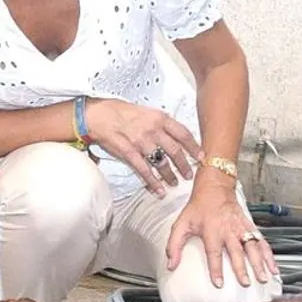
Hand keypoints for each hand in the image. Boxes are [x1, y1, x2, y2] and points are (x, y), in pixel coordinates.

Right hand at [84, 99, 202, 193]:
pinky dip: (153, 182)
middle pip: (175, 150)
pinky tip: (159, 190)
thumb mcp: (146, 111)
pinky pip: (144, 170)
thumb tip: (174, 135)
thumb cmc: (121, 112)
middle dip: (184, 165)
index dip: (194, 146)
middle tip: (189, 175)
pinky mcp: (128, 153)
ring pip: (161, 162)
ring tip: (174, 183)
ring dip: (170, 175)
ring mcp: (141, 142)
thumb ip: (161, 123)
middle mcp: (153, 130)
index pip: (183, 133)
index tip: (201, 156)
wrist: (99, 115)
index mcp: (159, 118)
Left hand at [164, 179, 278, 288]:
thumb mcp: (180, 225)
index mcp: (212, 230)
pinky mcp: (250, 226)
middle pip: (237, 252)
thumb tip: (171, 265)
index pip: (214, 253)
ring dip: (259, 263)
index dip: (216, 269)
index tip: (219, 283)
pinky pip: (262, 242)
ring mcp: (241, 228)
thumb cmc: (197, 208)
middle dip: (242, 268)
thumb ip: (174, 246)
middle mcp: (229, 230)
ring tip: (263, 277)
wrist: (215, 188)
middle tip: (245, 283)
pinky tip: (273, 266)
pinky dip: (269, 255)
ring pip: (253, 247)